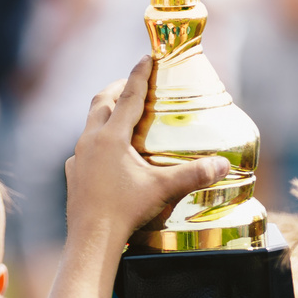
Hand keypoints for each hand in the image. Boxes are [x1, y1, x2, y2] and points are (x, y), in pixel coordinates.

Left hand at [64, 59, 227, 240]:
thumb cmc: (125, 212)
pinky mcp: (73, 174)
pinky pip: (83, 148)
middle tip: (133, 83)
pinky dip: (96, 141)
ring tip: (121, 115)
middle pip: (101, 101)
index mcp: (111, 137)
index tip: (148, 56)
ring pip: (89, 124)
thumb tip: (225, 165)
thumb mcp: (163, 190)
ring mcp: (78, 157)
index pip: (128, 95)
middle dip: (117, 87)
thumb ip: (195, 174)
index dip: (140, 73)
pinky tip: (106, 154)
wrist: (91, 242)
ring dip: (105, 113)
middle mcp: (90, 140)